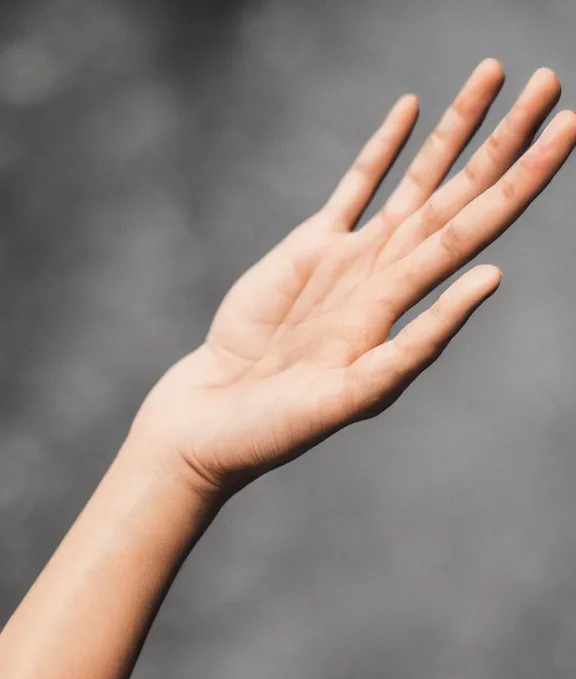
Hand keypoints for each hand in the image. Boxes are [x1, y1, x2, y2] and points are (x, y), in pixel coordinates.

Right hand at [130, 60, 574, 497]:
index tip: (565, 130)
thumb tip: (491, 276)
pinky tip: (410, 112)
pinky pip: (355, 189)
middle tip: (547, 82)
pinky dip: (383, 150)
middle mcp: (386, 273)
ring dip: (454, 131)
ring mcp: (351, 258)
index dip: (521, 181)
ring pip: (415, 180)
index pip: (476, 228)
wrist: (218, 416)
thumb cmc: (279, 423)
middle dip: (503, 139)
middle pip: (457, 194)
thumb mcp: (357, 393)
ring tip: (490, 74)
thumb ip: (420, 340)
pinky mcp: (310, 249)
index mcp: (401, 304)